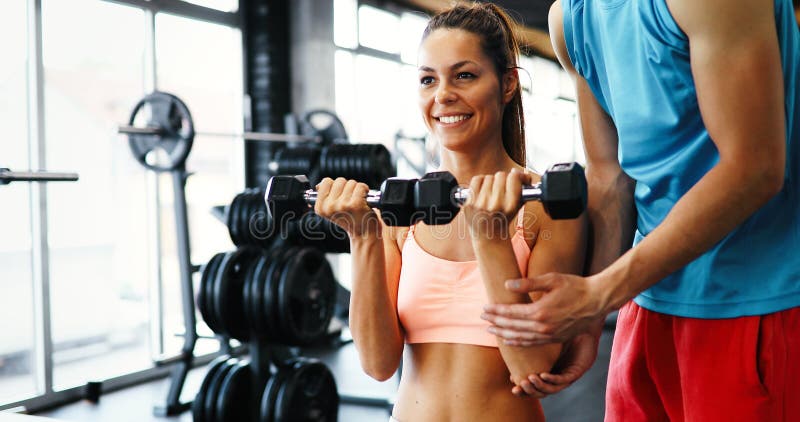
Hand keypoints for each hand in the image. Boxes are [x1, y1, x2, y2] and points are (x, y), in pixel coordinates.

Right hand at [314, 177, 378, 237]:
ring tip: (357, 201)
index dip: (336, 186)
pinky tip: (364, 200)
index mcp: (320, 208)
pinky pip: (360, 186)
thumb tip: (319, 185)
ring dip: (356, 189)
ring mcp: (342, 205)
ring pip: (351, 183)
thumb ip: (324, 196)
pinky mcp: (355, 204)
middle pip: (339, 180)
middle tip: (350, 200)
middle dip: (347, 187)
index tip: (340, 195)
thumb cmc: (350, 218)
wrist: (364, 233)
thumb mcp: (332, 209)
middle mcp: (329, 207)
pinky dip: (365, 190)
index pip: (325, 182)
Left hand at [462, 169, 531, 239]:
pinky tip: (483, 189)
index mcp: (509, 206)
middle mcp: (495, 204)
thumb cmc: (503, 219)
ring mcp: (480, 203)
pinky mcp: (469, 202)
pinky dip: (480, 181)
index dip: (518, 176)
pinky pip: (476, 180)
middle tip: (503, 187)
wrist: (488, 235)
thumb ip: (521, 189)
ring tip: (492, 192)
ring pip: (488, 177)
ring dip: (492, 182)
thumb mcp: (517, 207)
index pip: (514, 178)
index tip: (518, 179)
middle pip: (500, 175)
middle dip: (504, 179)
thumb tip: (517, 172)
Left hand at [482, 273, 607, 343]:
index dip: (496, 311)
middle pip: (512, 326)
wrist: (597, 300)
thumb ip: (528, 283)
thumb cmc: (575, 286)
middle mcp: (543, 326)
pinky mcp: (555, 339)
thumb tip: (506, 284)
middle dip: (495, 322)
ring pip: (520, 338)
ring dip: (503, 334)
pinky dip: (518, 342)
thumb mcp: (551, 279)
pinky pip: (532, 344)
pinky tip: (509, 340)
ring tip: (491, 330)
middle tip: (482, 318)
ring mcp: (549, 335)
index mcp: (540, 311)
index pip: (511, 313)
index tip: (484, 308)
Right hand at [510, 331, 599, 397]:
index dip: (523, 389)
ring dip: (539, 386)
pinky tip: (542, 374)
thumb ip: (526, 342)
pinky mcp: (576, 372)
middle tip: (518, 386)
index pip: (534, 386)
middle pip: (541, 391)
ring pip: (551, 389)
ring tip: (529, 378)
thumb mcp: (541, 340)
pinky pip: (563, 380)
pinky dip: (551, 379)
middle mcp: (557, 377)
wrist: (582, 326)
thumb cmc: (561, 331)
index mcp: (548, 371)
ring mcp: (567, 376)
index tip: (511, 386)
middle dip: (529, 391)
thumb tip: (505, 339)